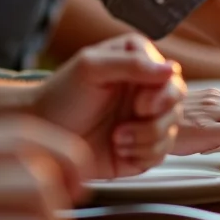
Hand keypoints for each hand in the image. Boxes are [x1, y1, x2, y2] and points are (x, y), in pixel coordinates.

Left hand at [32, 34, 184, 178]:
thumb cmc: (60, 96)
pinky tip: (119, 149)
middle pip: (177, 106)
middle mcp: (147, 92)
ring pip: (172, 132)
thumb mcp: (91, 68)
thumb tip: (170, 69)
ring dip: (145, 139)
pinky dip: (141, 155)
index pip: (172, 77)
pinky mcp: (142, 148)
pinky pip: (161, 155)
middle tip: (127, 124)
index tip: (140, 104)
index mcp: (139, 65)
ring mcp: (146, 121)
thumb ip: (132, 64)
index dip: (163, 94)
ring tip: (116, 138)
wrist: (43, 135)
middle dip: (156, 120)